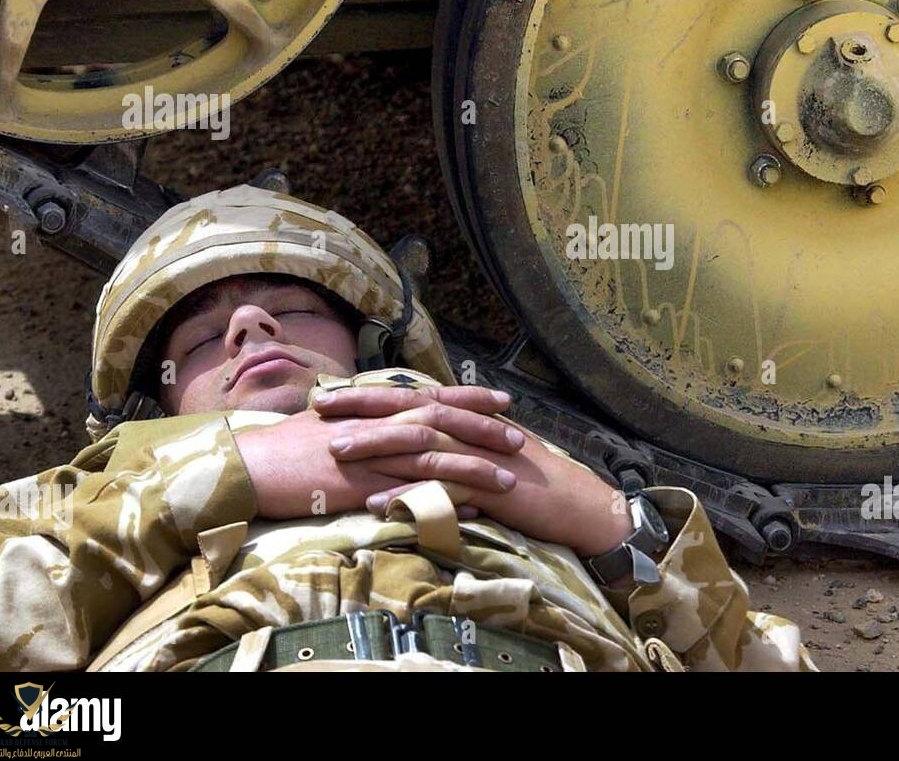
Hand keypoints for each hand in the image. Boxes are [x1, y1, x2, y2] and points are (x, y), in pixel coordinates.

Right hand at [235, 386, 521, 518]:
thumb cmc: (284, 447)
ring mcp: (369, 457)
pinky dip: (443, 499)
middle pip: (441, 422)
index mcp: (371, 409)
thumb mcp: (329, 423)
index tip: (502, 399)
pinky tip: (472, 508)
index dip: (469, 396)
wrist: (247, 467)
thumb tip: (387, 415)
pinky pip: (409, 493)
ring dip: (474, 468)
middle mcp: (376, 427)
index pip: (429, 397)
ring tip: (510, 479)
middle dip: (483, 429)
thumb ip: (364, 420)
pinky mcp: (360, 487)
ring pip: (433, 458)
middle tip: (519, 438)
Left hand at [315, 386, 634, 556]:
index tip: (332, 395)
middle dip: (363, 409)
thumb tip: (414, 452)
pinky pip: (442, 489)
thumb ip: (453, 451)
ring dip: (377, 447)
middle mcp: (470, 432)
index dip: (371, 396)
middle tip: (320, 408)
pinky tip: (377, 503)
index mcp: (467, 423)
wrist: (578, 504)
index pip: (412, 400)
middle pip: (410, 411)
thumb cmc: (531, 485)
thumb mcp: (486, 460)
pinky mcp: (488, 488)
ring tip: (336, 452)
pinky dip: (409, 495)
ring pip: (421, 445)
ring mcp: (480, 457)